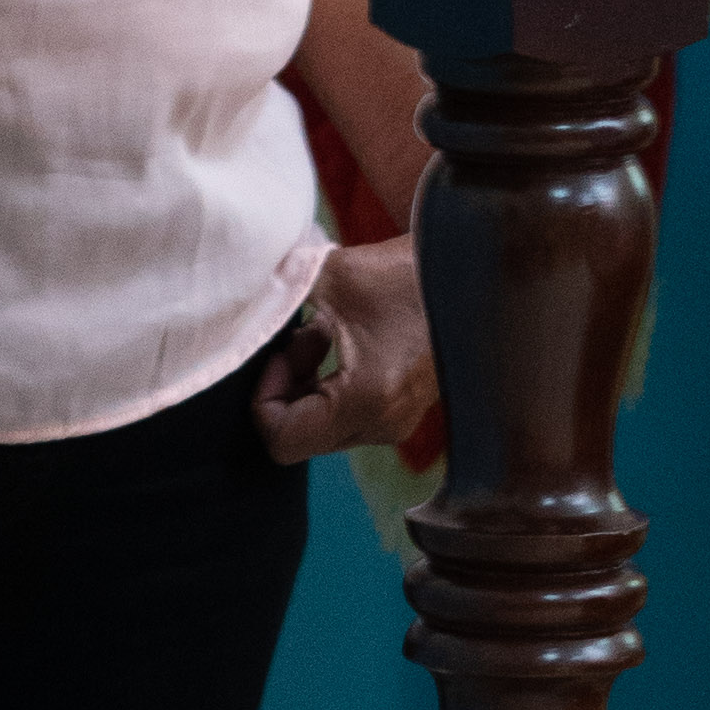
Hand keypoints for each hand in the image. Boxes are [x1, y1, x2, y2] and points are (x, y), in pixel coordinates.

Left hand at [253, 238, 436, 467]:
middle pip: (298, 436)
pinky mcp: (401, 410)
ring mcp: (395, 423)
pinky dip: (327, 380)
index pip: (282, 440)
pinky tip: (338, 336)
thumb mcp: (333, 276)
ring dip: (305, 381)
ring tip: (320, 330)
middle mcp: (382, 425)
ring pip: (319, 425)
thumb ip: (281, 292)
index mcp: (365, 402)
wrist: (472, 270)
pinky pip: (343, 413)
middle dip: (284, 387)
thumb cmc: (406, 272)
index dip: (264, 396)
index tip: (279, 351)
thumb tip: (237, 298)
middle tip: (297, 337)